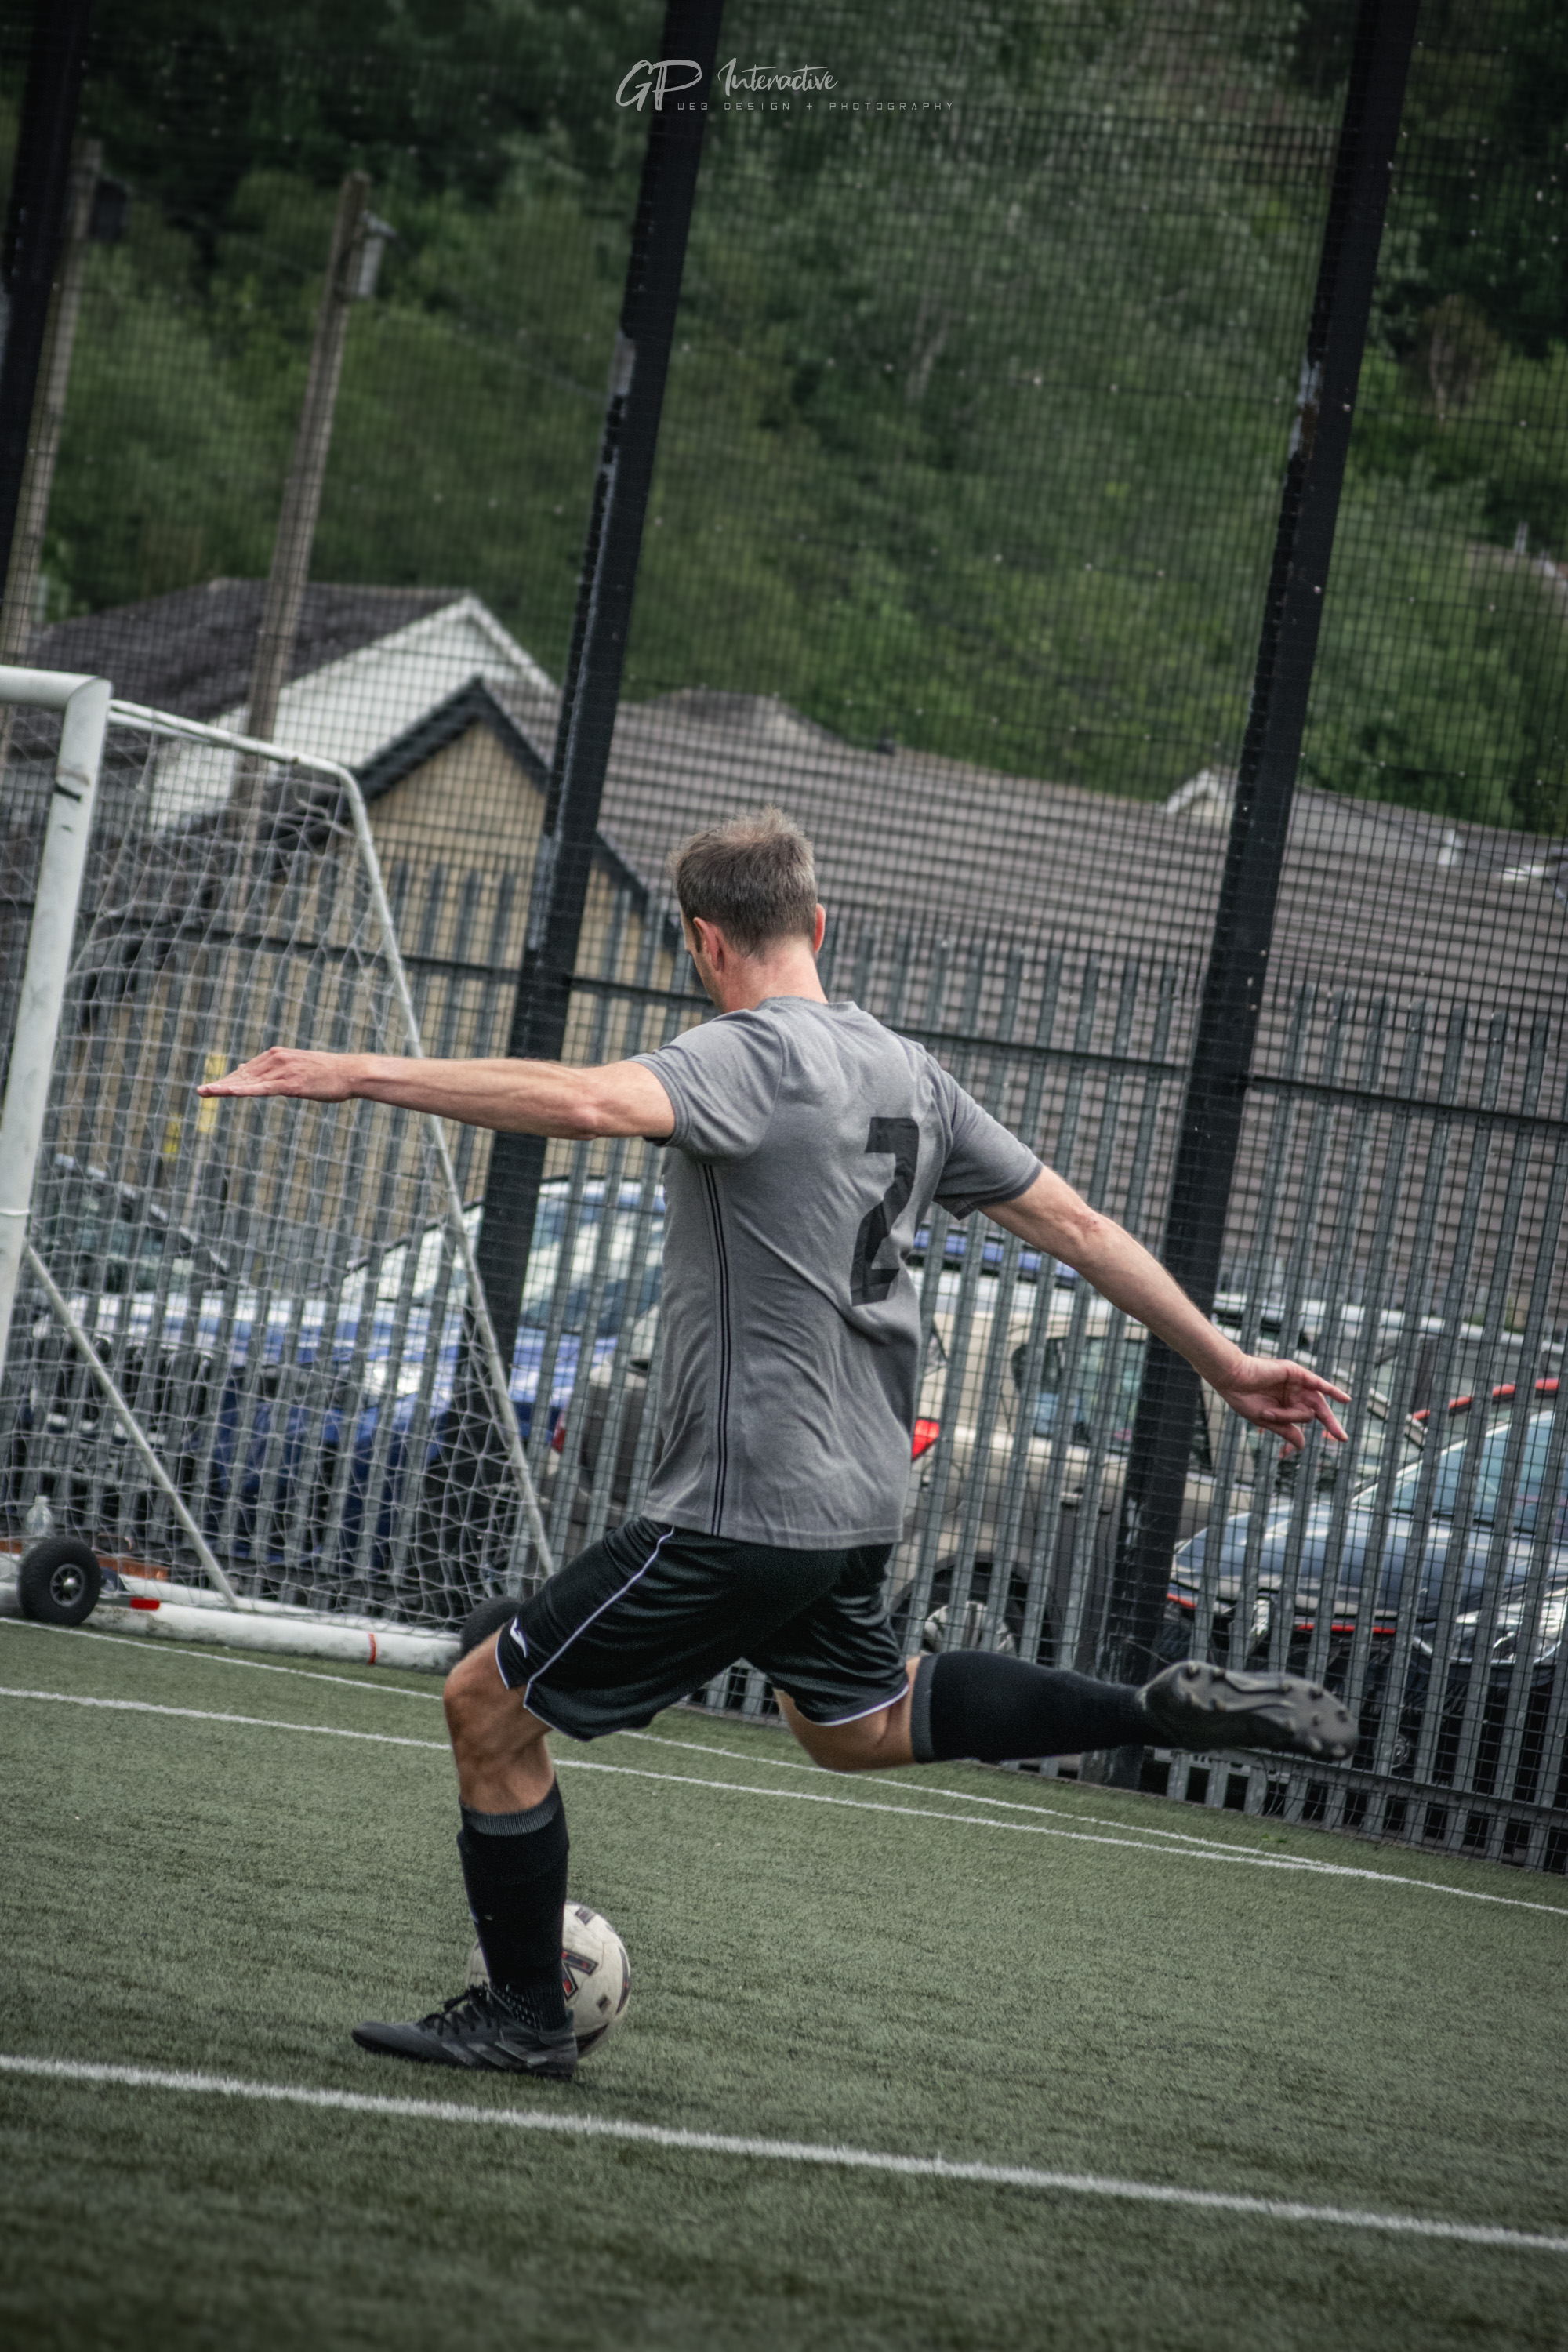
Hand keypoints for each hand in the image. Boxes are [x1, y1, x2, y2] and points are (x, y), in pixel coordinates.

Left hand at [197, 1048, 358, 1101]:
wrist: (351, 1073)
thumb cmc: (329, 1074)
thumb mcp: (301, 1069)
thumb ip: (281, 1072)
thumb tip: (265, 1076)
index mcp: (278, 1054)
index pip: (247, 1069)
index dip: (229, 1080)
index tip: (214, 1088)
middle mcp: (277, 1059)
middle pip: (243, 1074)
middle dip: (221, 1084)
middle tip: (201, 1091)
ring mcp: (282, 1071)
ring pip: (248, 1081)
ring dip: (224, 1087)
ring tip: (205, 1092)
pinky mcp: (290, 1084)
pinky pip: (261, 1089)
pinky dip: (243, 1091)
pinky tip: (228, 1093)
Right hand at [1213, 1355, 1349, 1453]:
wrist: (1232, 1379)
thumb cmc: (1244, 1399)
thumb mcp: (1267, 1419)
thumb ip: (1286, 1430)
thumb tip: (1302, 1446)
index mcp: (1285, 1405)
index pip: (1305, 1419)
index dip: (1311, 1428)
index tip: (1334, 1440)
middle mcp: (1293, 1394)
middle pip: (1318, 1410)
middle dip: (1331, 1424)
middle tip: (1343, 1438)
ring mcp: (1296, 1383)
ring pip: (1311, 1402)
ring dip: (1302, 1413)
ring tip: (1274, 1414)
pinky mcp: (1296, 1373)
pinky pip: (1318, 1383)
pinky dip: (1332, 1390)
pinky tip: (1346, 1400)